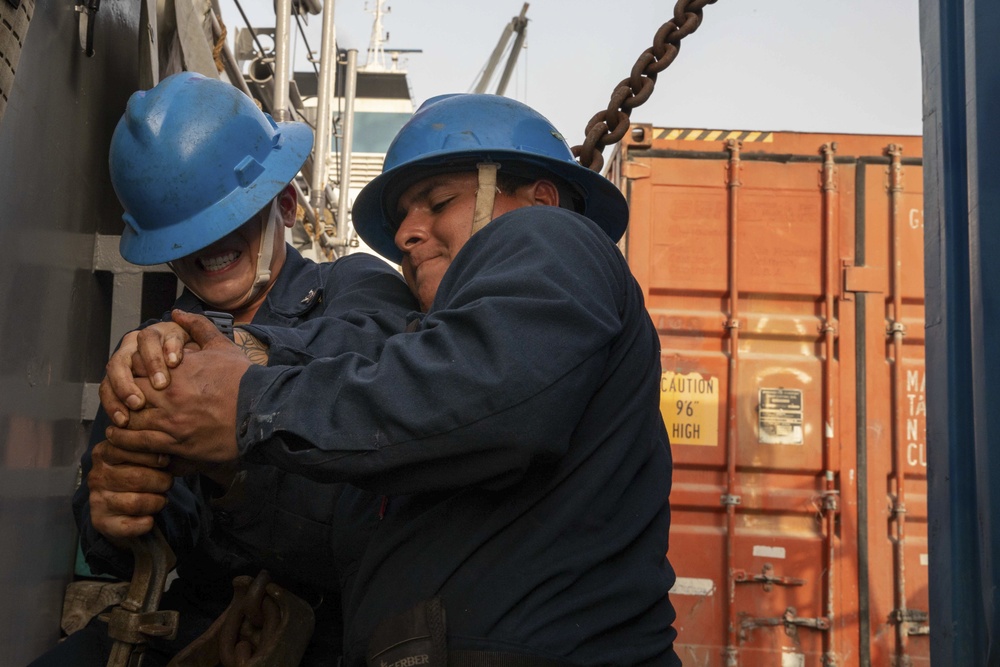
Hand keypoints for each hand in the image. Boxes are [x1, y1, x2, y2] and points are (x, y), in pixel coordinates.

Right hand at [88, 440, 172, 543]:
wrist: (123, 509)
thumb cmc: (136, 474)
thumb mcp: (139, 454)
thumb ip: (146, 443)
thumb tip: (162, 437)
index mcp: (103, 453)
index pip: (129, 448)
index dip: (153, 456)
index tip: (165, 461)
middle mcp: (96, 476)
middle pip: (138, 477)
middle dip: (162, 481)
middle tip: (167, 482)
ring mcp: (97, 500)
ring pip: (137, 503)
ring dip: (158, 502)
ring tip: (161, 499)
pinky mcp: (102, 523)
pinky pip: (132, 525)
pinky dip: (147, 523)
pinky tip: (149, 518)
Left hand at [105, 311, 251, 464]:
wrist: (261, 409)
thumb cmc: (242, 378)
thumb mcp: (221, 346)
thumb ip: (197, 326)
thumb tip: (176, 313)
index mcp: (175, 369)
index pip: (136, 366)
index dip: (131, 369)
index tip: (134, 374)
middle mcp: (168, 394)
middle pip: (129, 392)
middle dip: (123, 395)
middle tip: (122, 399)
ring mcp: (170, 420)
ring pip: (130, 419)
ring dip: (121, 419)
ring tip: (116, 420)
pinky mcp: (176, 443)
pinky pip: (140, 443)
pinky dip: (125, 441)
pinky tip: (119, 437)